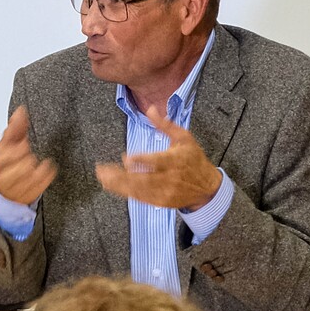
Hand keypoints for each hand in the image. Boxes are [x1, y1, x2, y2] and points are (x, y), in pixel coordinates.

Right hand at [0, 107, 56, 206]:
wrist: (8, 187)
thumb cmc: (8, 160)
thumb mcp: (9, 142)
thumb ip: (16, 127)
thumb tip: (21, 110)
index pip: (9, 154)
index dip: (19, 148)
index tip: (23, 144)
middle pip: (22, 166)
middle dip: (27, 157)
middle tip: (28, 154)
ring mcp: (12, 190)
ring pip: (31, 176)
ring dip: (37, 167)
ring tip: (34, 162)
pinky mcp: (25, 197)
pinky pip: (41, 185)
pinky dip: (46, 174)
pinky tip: (46, 168)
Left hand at [94, 105, 223, 210]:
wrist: (207, 188)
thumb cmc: (194, 159)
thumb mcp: (184, 137)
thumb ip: (165, 125)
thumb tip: (151, 109)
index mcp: (177, 160)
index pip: (158, 161)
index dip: (142, 161)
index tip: (126, 158)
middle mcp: (170, 178)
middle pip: (143, 179)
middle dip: (121, 176)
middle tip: (103, 170)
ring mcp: (165, 192)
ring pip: (139, 190)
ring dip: (118, 184)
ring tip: (102, 177)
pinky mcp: (161, 201)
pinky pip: (140, 198)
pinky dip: (125, 192)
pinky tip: (111, 186)